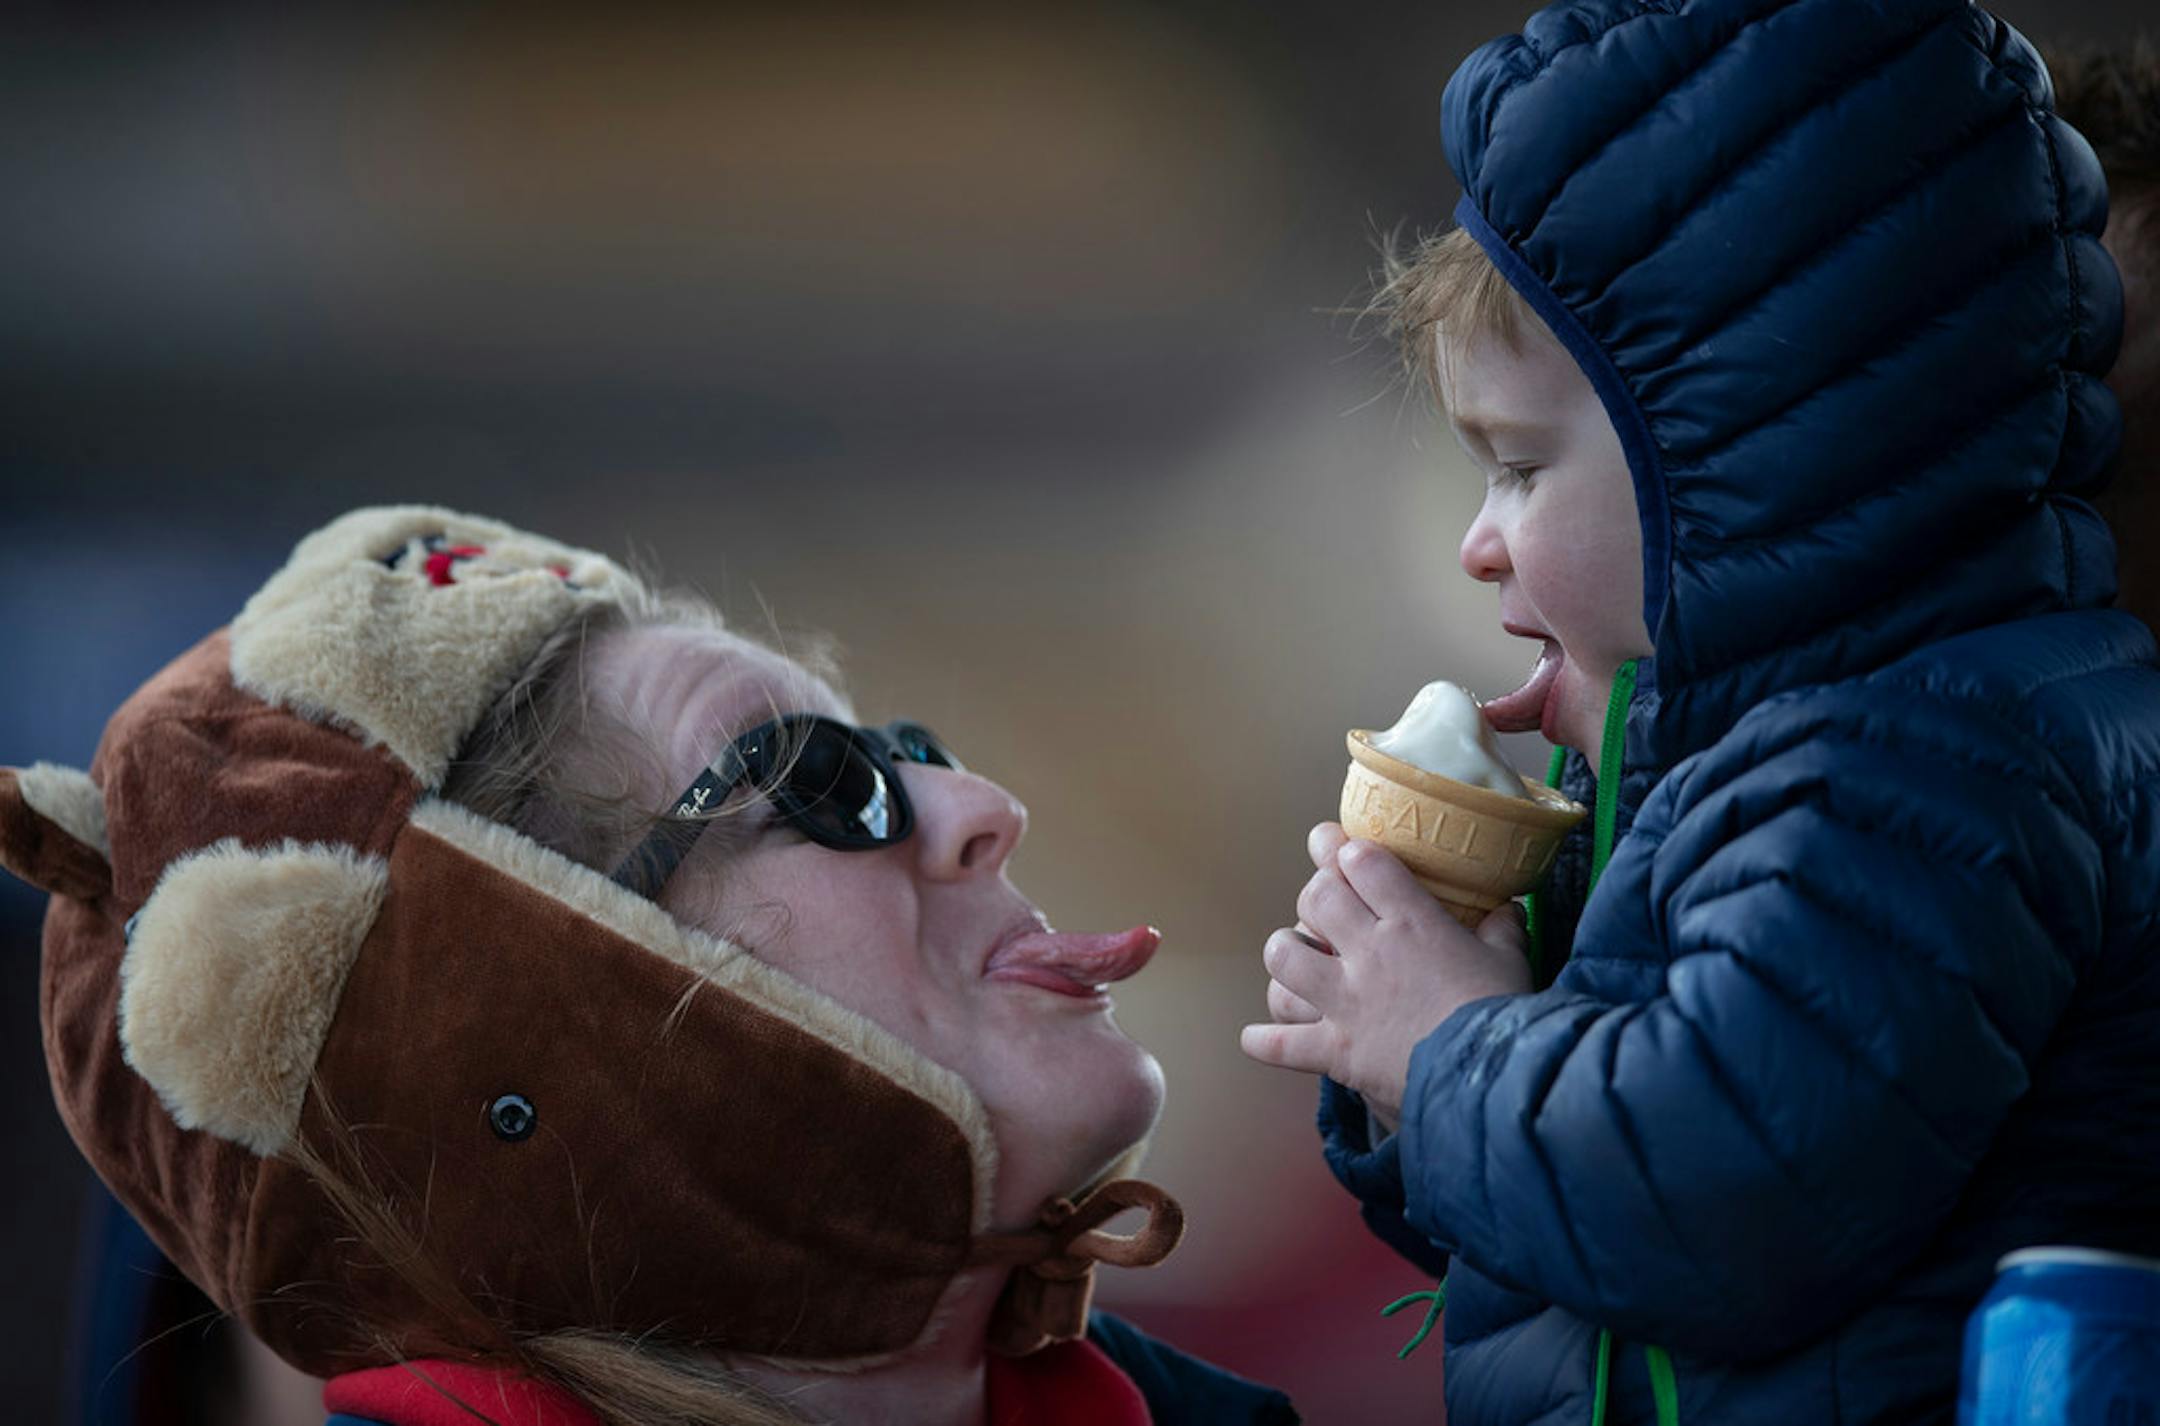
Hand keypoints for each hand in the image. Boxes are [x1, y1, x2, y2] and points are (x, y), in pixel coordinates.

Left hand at [1239, 822, 1531, 1118]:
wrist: (1489, 1079)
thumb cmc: (1502, 1013)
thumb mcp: (1510, 961)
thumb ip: (1503, 929)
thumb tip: (1508, 908)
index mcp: (1412, 922)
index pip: (1363, 862)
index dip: (1348, 850)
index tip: (1347, 850)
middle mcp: (1369, 953)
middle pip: (1317, 897)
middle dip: (1316, 889)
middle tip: (1324, 895)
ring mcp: (1345, 1001)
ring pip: (1285, 958)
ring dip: (1284, 951)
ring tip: (1294, 954)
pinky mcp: (1335, 1049)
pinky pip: (1282, 1043)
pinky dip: (1265, 1041)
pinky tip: (1255, 1038)